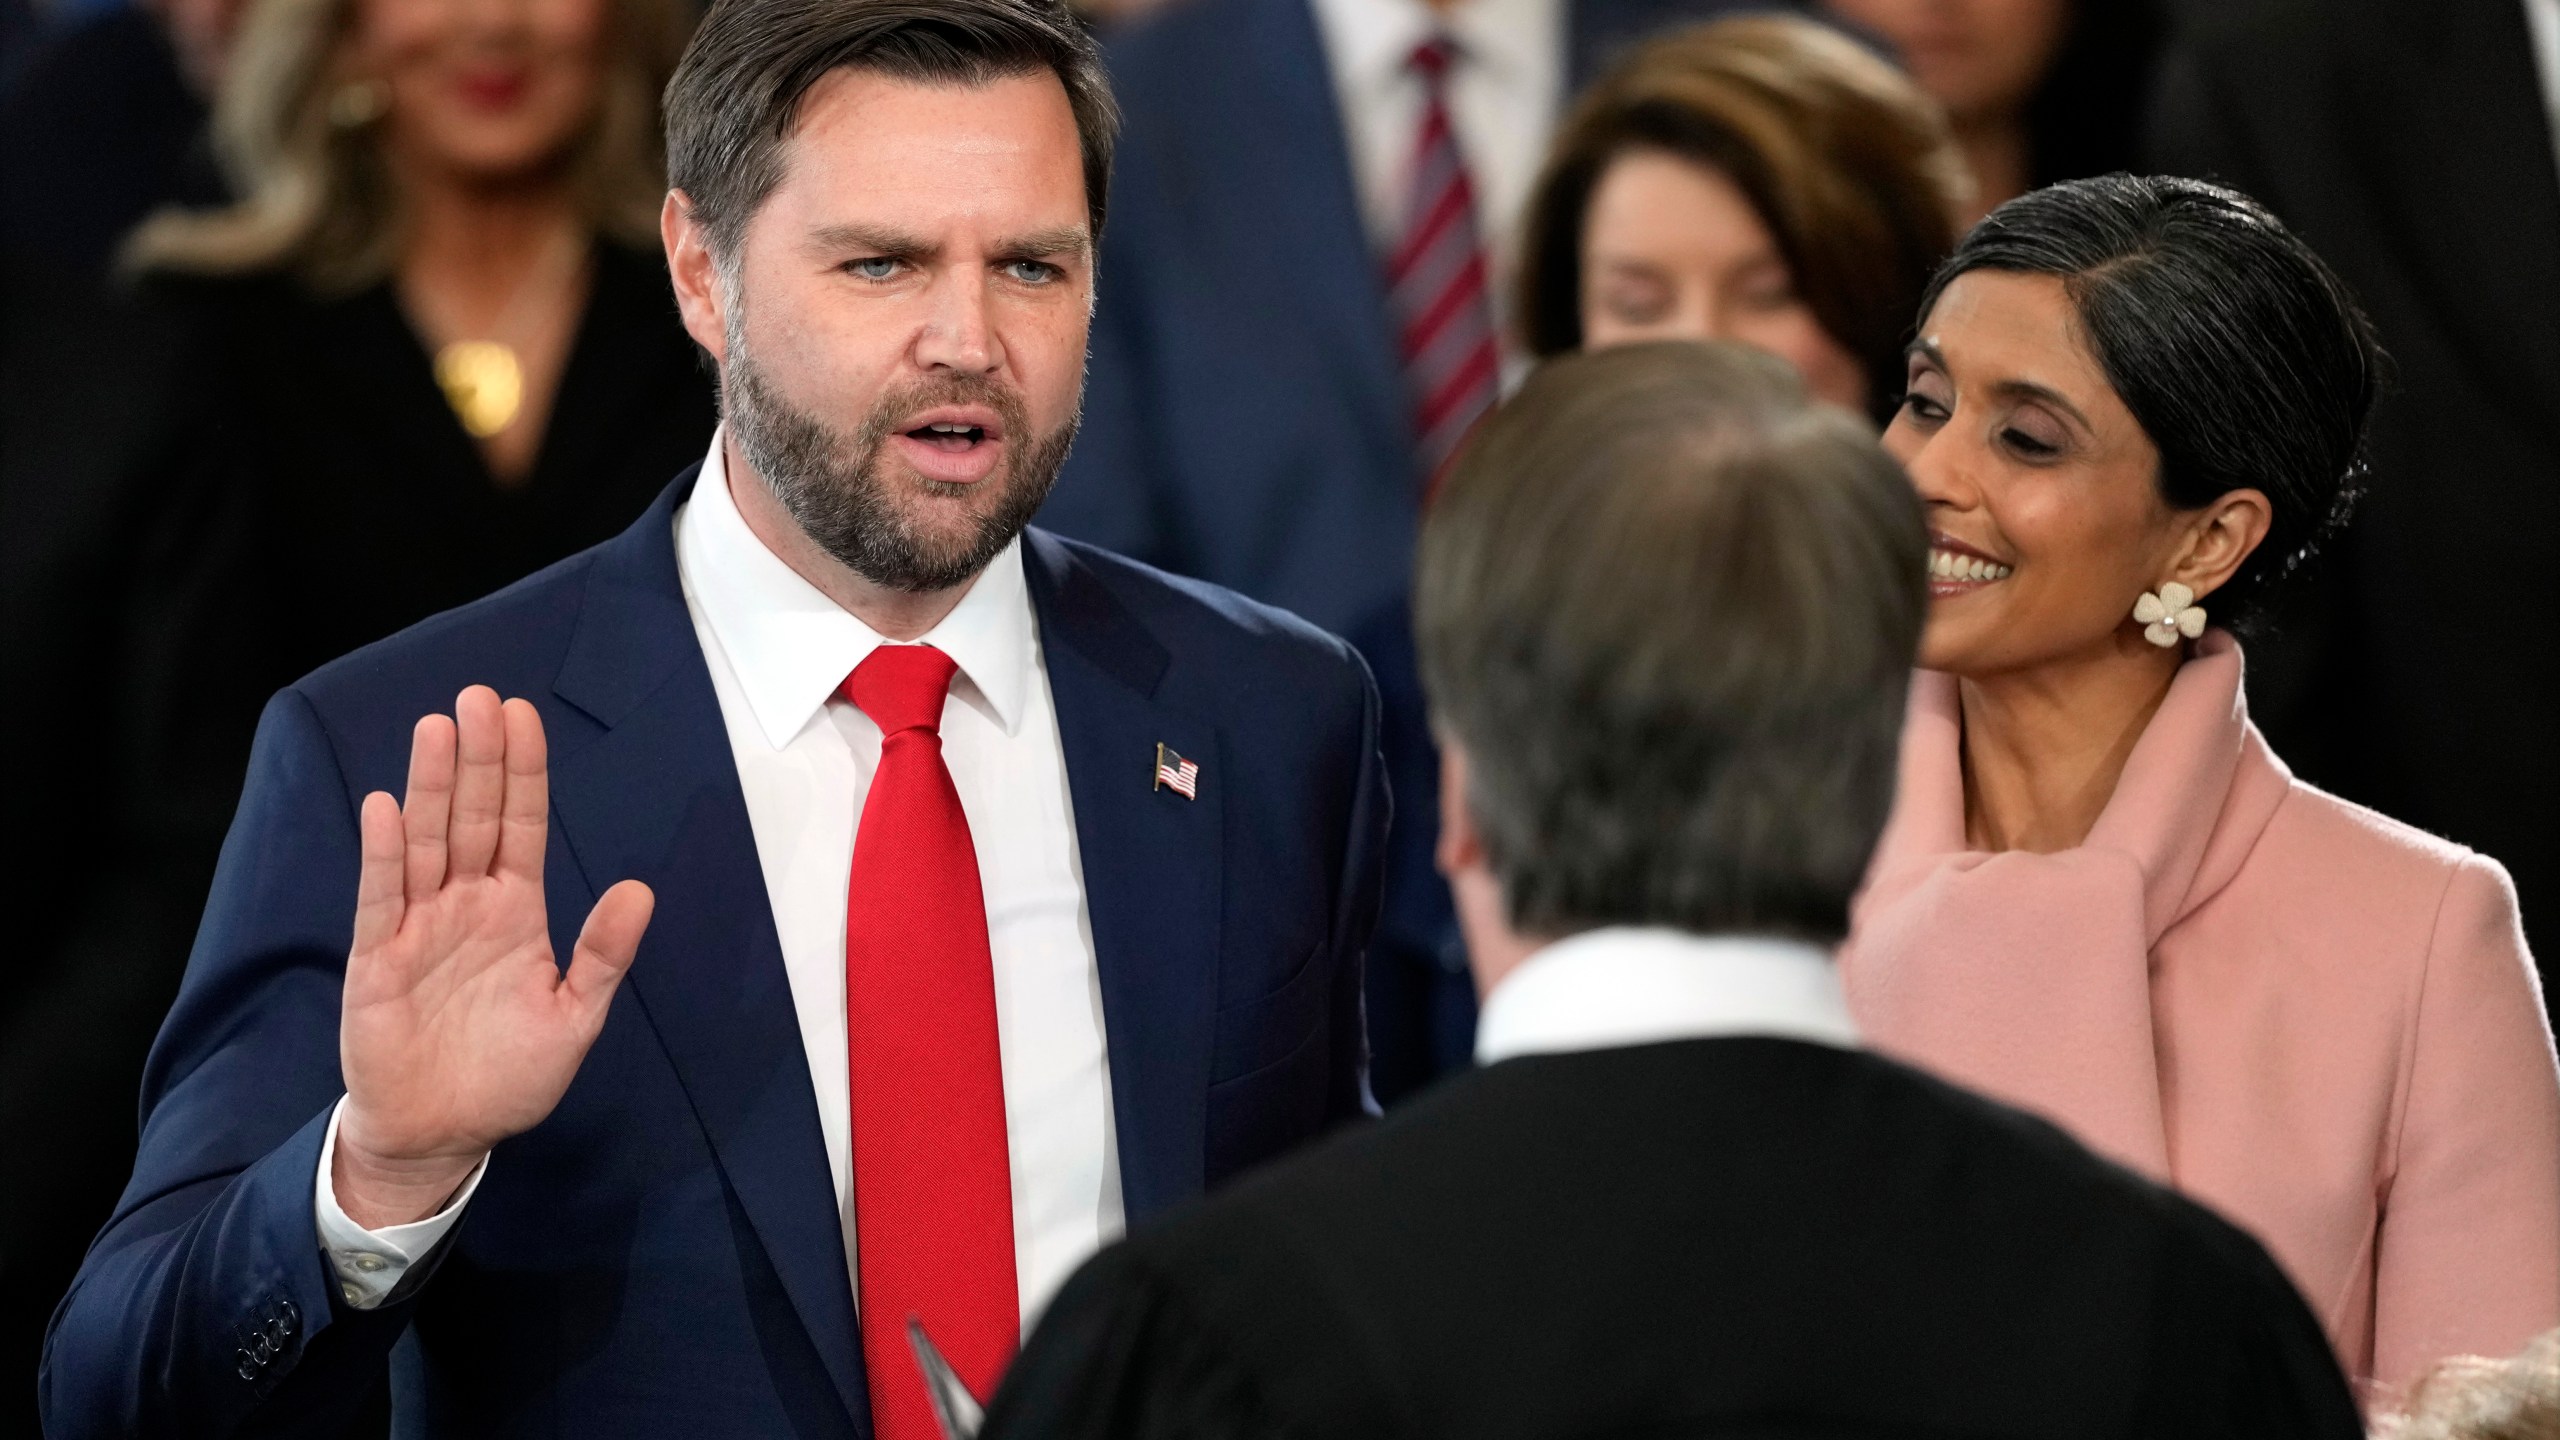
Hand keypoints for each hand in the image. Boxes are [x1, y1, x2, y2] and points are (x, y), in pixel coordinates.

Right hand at [333, 686, 653, 1228]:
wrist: (442, 1134)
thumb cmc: (506, 1076)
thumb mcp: (574, 1016)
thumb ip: (602, 954)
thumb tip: (639, 890)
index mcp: (514, 911)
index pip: (519, 826)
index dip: (522, 772)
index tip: (521, 715)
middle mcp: (465, 906)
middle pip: (473, 818)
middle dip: (479, 759)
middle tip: (479, 696)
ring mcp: (418, 927)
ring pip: (427, 843)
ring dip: (433, 787)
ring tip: (438, 729)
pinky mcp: (378, 960)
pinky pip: (381, 898)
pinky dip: (384, 854)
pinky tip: (387, 807)